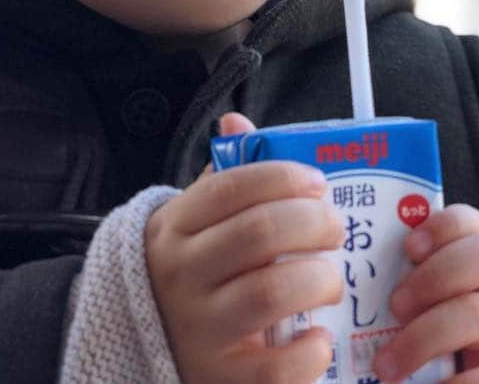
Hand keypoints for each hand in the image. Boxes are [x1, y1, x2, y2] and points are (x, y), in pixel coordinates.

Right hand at [145, 112, 343, 383]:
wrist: (142, 343)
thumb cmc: (192, 271)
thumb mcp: (194, 221)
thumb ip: (224, 176)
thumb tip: (237, 120)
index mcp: (176, 225)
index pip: (235, 185)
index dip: (286, 178)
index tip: (318, 184)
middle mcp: (181, 275)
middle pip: (260, 233)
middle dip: (313, 224)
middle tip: (336, 229)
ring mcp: (197, 330)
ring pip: (269, 294)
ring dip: (317, 280)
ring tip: (331, 279)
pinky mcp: (217, 379)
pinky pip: (271, 370)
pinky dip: (307, 355)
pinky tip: (319, 338)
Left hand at [371, 203, 478, 382]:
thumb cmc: (446, 355)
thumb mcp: (432, 315)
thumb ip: (410, 295)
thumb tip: (356, 284)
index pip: (476, 225)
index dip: (445, 225)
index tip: (409, 246)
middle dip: (436, 275)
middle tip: (395, 306)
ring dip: (425, 337)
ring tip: (386, 366)